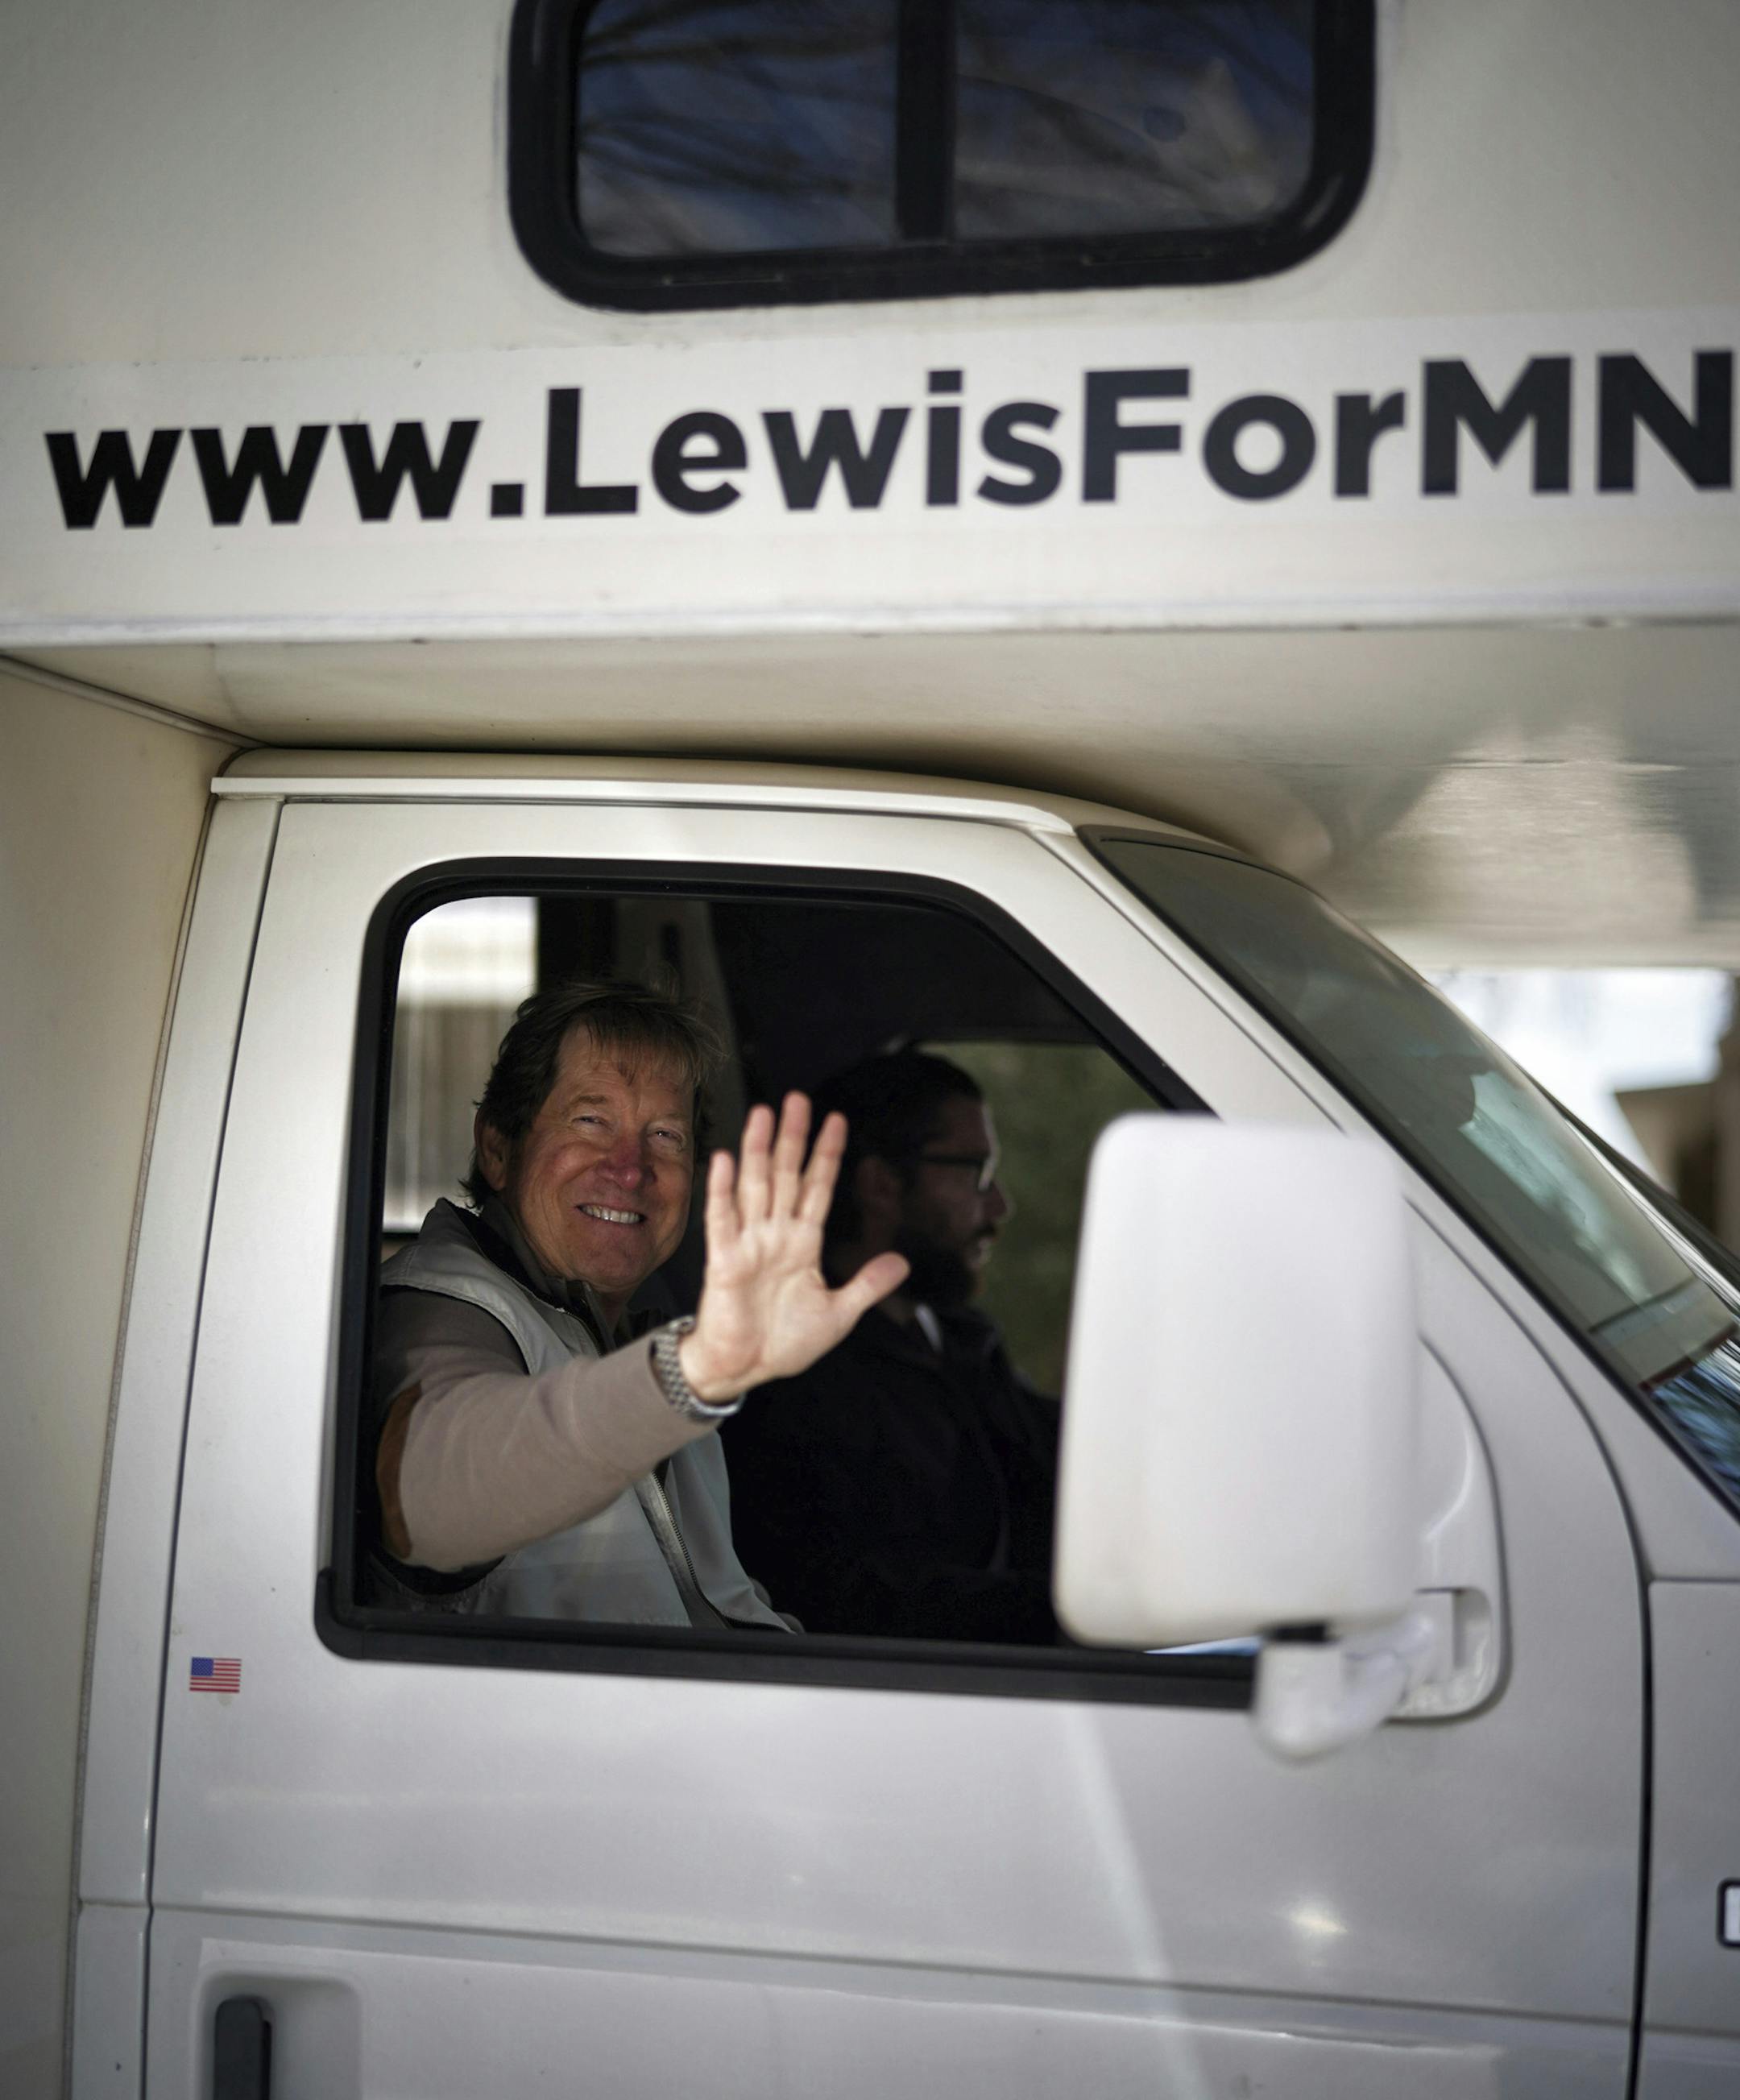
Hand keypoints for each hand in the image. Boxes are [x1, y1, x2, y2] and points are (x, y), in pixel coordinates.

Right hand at [679, 1093, 908, 1403]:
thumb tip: (903, 1262)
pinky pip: (722, 1219)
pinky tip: (725, 1159)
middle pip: (785, 1175)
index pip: (817, 1188)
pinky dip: (722, 1190)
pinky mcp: (724, 1261)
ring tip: (763, 1114)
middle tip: (797, 1098)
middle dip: (792, 1138)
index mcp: (802, 1244)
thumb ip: (867, 1286)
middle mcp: (775, 1235)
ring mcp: (748, 1244)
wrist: (744, 1370)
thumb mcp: (838, 1314)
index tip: (837, 1120)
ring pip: (754, 1186)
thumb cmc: (784, 1343)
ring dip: (757, 1150)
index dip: (827, 1155)